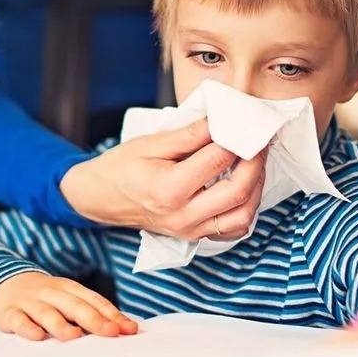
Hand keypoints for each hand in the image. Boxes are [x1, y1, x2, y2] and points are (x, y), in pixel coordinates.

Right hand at [0, 272, 138, 340]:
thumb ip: (91, 311)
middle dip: (94, 319)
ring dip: (61, 324)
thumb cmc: (46, 296)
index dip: (111, 314)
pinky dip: (27, 328)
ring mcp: (30, 302)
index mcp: (69, 287)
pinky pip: (19, 320)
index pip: (93, 300)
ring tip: (75, 336)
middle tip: (111, 332)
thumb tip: (124, 328)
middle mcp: (51, 292)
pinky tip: (38, 336)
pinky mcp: (9, 313)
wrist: (6, 281)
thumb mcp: (68, 297)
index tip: (128, 328)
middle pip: (74, 305)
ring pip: (46, 312)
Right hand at [60, 118, 266, 239]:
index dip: (237, 139)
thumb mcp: (151, 143)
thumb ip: (190, 134)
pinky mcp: (194, 236)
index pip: (217, 160)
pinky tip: (243, 186)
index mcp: (168, 189)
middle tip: (258, 141)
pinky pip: (233, 229)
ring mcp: (190, 230)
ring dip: (256, 187)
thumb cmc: (120, 168)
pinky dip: (246, 208)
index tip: (247, 123)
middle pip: (238, 191)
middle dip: (255, 163)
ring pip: (243, 215)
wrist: (98, 198)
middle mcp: (182, 216)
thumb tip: (222, 120)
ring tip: (253, 162)